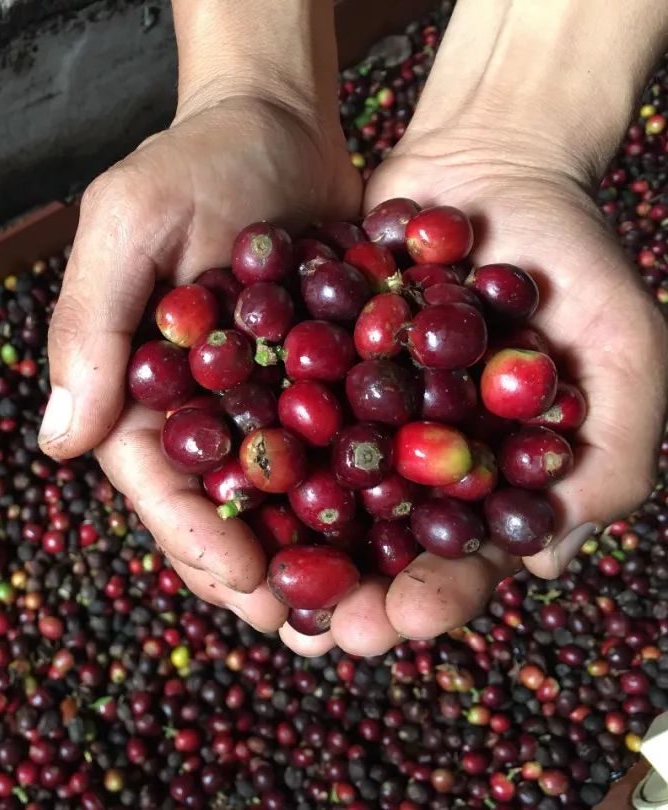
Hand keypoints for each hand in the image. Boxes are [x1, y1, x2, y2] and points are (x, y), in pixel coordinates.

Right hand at [41, 89, 360, 631]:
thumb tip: (57, 444)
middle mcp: (197, 412)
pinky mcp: (323, 387)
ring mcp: (262, 405)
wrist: (279, 123)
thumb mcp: (127, 223)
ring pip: (285, 500)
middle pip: (222, 509)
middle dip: (260, 572)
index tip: (241, 582)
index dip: (194, 538)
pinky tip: (405, 535)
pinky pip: (344, 453)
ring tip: (359, 606)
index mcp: (138, 389)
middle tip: (308, 625)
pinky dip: (368, 498)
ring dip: (317, 558)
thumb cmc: (190, 163)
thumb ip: (89, 326)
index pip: (156, 481)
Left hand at [280, 126, 667, 657]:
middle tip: (310, 627)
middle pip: (371, 543)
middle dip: (342, 589)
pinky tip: (213, 474)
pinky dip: (246, 440)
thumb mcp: (624, 345)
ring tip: (247, 574)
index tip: (400, 621)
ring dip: (278, 538)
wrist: (494, 158)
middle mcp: (407, 459)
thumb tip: (543, 559)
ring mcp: (350, 414)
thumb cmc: (577, 257)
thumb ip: (612, 451)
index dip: (432, 596)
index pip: (457, 560)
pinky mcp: (303, 366)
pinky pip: (269, 410)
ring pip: (307, 490)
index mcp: (481, 478)